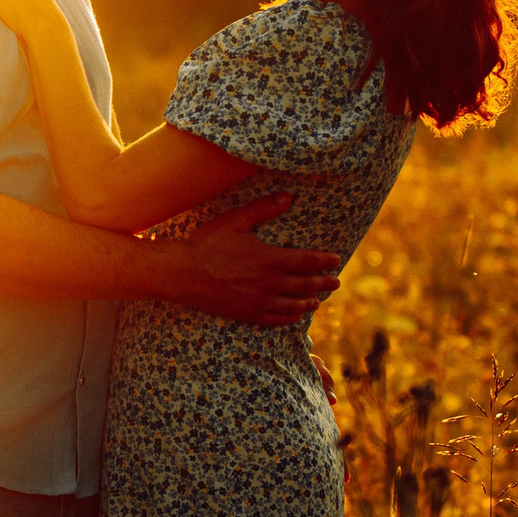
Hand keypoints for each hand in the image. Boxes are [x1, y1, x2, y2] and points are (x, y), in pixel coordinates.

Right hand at [162, 194, 342, 327]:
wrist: (181, 273)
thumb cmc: (206, 244)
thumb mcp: (235, 221)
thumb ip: (263, 209)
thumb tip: (287, 197)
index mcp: (269, 259)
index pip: (307, 261)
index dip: (324, 261)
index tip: (336, 260)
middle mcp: (269, 283)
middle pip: (305, 284)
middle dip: (323, 283)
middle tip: (335, 282)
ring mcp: (258, 301)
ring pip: (293, 305)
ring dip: (308, 302)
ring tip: (318, 301)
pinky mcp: (246, 314)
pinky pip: (274, 319)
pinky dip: (288, 318)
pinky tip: (294, 317)